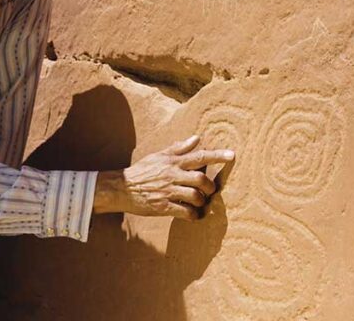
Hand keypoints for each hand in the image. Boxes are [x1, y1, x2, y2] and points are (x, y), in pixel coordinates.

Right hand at [94, 135, 233, 218]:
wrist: (121, 188)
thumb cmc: (142, 171)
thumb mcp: (159, 156)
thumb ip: (179, 148)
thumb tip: (196, 138)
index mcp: (172, 162)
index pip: (199, 156)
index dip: (217, 155)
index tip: (232, 155)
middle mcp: (172, 176)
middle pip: (201, 180)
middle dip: (210, 187)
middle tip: (210, 190)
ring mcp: (167, 192)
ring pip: (195, 197)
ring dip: (202, 202)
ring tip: (200, 203)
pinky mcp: (163, 207)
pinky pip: (185, 212)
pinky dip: (193, 215)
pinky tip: (192, 215)